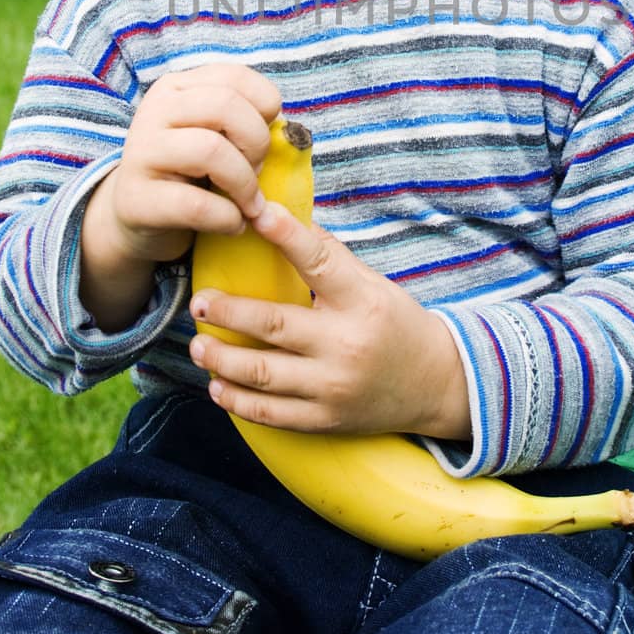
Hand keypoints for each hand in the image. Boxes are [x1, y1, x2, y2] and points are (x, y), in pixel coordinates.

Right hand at [79, 63, 281, 328]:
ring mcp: (140, 152)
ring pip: (210, 150)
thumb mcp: (217, 137)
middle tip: (258, 172)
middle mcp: (154, 110)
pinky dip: (227, 218)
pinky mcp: (135, 199)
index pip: (236, 77)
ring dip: (245, 185)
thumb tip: (289, 133)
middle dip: (257, 143)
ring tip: (249, 204)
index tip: (263, 138)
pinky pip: (196, 205)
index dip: (265, 108)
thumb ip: (247, 124)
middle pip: (225, 106)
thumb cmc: (192, 174)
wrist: (137, 218)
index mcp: (177, 88)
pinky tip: (232, 224)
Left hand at [188, 201, 471, 440]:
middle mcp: (346, 344)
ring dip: (222, 360)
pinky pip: (271, 414)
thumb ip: (331, 258)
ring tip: (198, 344)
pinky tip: (217, 386)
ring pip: (262, 374)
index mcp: (361, 301)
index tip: (256, 213)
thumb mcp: (373, 284)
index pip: (320, 262)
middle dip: (228, 312)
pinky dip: (237, 401)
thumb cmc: (395, 323)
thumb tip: (283, 218)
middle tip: (198, 301)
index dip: (287, 236)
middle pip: (274, 326)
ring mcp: (334, 387)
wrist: (435, 385)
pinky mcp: (326, 420)